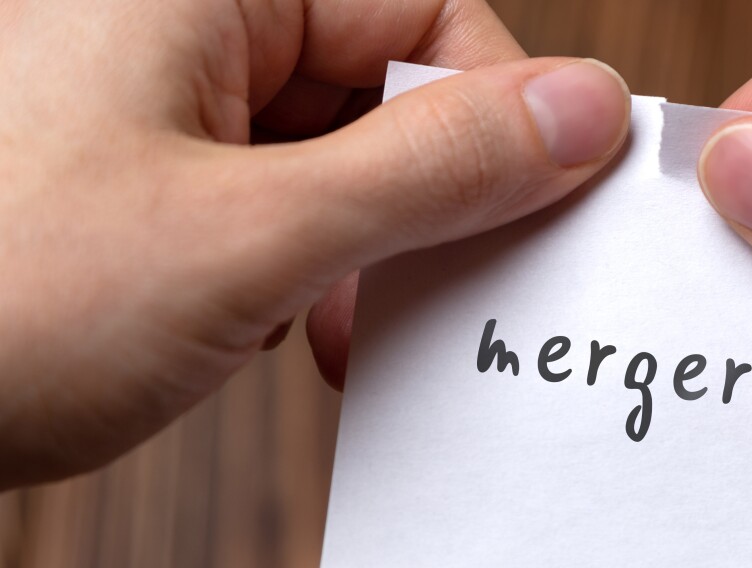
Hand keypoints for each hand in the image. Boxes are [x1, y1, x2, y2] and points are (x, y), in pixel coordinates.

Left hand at [0, 0, 629, 485]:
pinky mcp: (145, 173)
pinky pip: (279, 197)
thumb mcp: (253, 237)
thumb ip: (434, 168)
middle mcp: (180, 22)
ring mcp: (158, 101)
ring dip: (367, 250)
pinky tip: (280, 333)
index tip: (544, 208)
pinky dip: (309, 269)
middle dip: (425, 201)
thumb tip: (588, 110)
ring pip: (339, 151)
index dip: (500, 107)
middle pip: (383, 80)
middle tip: (433, 297)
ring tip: (335, 333)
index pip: (422, 7)